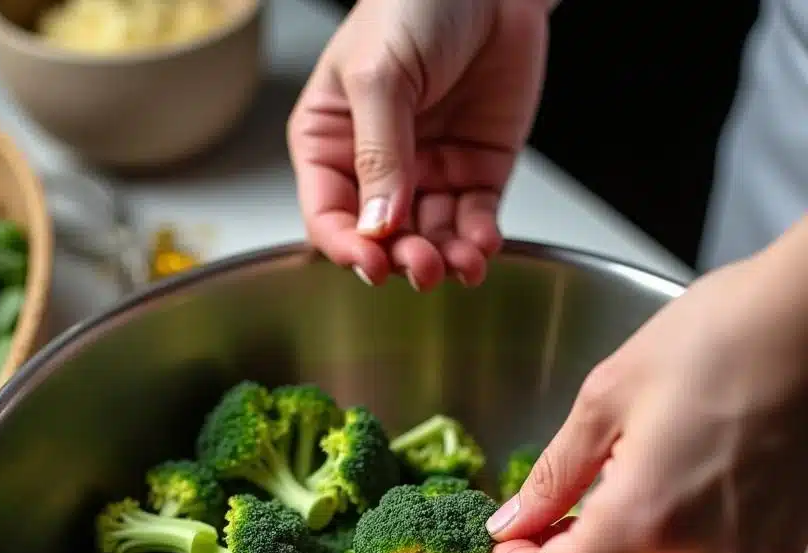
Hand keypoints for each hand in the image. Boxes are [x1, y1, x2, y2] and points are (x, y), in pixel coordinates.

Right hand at [287, 0, 550, 289]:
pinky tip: (482, 247)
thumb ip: (378, 154)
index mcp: (331, 142)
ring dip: (445, 259)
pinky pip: (473, 221)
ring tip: (462, 264)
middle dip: (404, 259)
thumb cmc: (415, 2)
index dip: (347, 246)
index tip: (372, 263)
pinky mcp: (475, 172)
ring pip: (431, 238)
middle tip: (424, 266)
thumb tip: (378, 225)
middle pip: (382, 238)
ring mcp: (428, 172)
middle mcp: (376, 166)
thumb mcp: (379, 74)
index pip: (328, 214)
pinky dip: (479, 241)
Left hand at [487, 218, 807, 552]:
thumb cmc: (715, 338)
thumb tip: (511, 523)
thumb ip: (551, 476)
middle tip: (559, 514)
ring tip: (623, 490)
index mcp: (645, 521)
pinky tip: (678, 490)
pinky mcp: (779, 550)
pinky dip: (675, 550)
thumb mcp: (606, 398)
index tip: (513, 537)